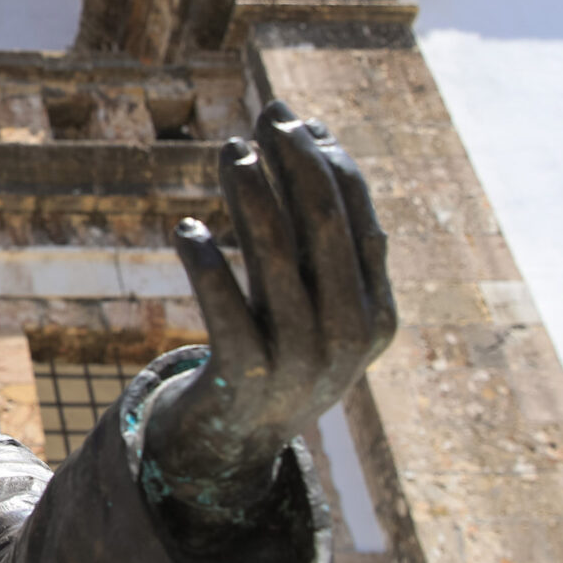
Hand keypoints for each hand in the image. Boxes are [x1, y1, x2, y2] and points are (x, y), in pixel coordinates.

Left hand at [144, 101, 396, 522]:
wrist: (234, 446)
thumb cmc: (274, 350)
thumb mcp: (306, 294)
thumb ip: (313, 227)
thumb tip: (312, 131)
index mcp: (376, 311)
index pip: (358, 218)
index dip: (330, 161)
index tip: (296, 118)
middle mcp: (348, 334)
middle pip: (325, 228)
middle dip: (297, 164)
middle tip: (266, 117)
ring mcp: (301, 360)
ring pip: (277, 261)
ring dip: (252, 198)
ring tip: (230, 153)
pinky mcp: (247, 378)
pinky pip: (228, 312)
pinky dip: (207, 266)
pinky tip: (187, 230)